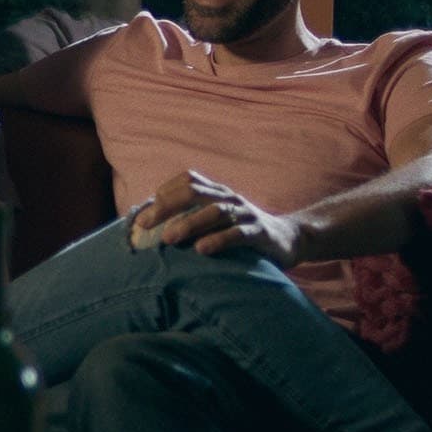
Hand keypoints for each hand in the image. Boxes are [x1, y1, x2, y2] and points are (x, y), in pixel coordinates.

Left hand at [131, 169, 304, 266]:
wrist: (289, 239)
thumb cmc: (241, 232)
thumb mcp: (216, 222)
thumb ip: (191, 219)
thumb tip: (152, 229)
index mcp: (216, 192)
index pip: (186, 181)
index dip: (163, 193)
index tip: (143, 214)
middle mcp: (229, 198)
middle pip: (193, 192)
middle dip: (166, 207)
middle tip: (145, 225)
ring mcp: (245, 213)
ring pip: (215, 212)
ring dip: (189, 223)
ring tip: (168, 238)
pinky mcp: (260, 232)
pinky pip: (238, 233)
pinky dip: (219, 240)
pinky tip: (201, 250)